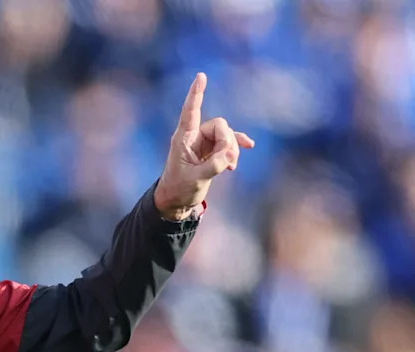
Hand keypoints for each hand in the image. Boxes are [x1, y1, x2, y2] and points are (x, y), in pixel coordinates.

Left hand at [154, 73, 255, 219]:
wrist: (177, 201)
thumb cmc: (179, 189)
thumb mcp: (196, 179)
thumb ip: (214, 165)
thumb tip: (231, 153)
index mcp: (183, 139)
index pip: (190, 111)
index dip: (196, 94)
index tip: (201, 76)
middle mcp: (193, 137)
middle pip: (219, 125)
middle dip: (228, 141)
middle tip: (227, 162)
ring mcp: (204, 144)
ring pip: (226, 135)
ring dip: (232, 148)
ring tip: (230, 166)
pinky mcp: (212, 152)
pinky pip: (229, 142)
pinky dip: (236, 146)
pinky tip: (248, 147)